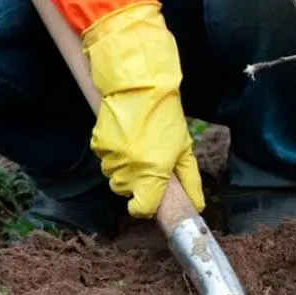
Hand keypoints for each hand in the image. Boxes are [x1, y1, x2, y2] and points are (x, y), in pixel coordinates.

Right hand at [82, 2, 204, 217]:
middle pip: (125, 192)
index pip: (141, 208)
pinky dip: (112, 153)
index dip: (145, 207)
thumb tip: (196, 205)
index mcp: (153, 172)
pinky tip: (123, 136)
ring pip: (113, 176)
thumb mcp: (183, 148)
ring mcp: (111, 156)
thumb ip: (189, 180)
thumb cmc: (166, 116)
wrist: (140, 85)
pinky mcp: (98, 143)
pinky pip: (104, 158)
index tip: (148, 199)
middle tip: (146, 163)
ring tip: (135, 146)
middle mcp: (129, 168)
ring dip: (123, 168)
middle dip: (135, 183)